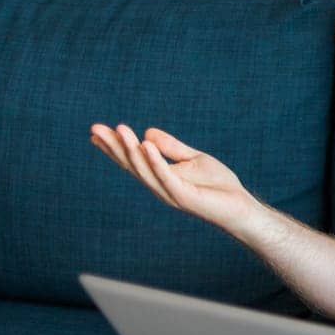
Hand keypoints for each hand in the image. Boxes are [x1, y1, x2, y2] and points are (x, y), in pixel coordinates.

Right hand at [89, 122, 255, 231]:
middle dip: (114, 147)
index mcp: (160, 177)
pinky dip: (155, 161)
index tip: (96, 132)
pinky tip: (145, 145)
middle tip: (95, 128)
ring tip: (120, 130)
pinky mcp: (184, 196)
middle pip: (132, 165)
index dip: (114, 147)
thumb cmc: (218, 185)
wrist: (240, 206)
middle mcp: (160, 186)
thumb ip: (171, 147)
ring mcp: (170, 193)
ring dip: (131, 150)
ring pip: (145, 170)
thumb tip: (147, 131)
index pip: (132, 160)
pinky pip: (166, 176)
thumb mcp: (193, 159)